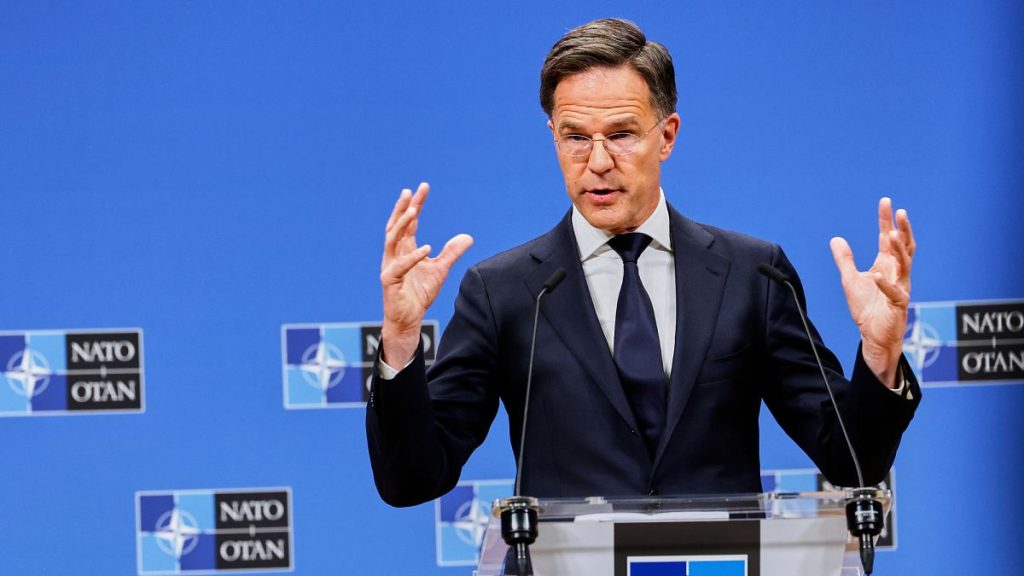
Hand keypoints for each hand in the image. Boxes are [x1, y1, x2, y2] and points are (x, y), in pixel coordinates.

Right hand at [380, 183, 472, 366]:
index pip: (409, 222)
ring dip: (402, 226)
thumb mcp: (440, 270)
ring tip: (413, 211)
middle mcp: (394, 254)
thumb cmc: (419, 294)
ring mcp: (390, 266)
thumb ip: (451, 253)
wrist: (408, 319)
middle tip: (411, 191)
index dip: (415, 204)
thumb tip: (467, 237)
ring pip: (392, 240)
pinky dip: (413, 257)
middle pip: (396, 225)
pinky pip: (401, 266)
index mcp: (404, 249)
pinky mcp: (390, 280)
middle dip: (403, 208)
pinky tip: (426, 248)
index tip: (423, 187)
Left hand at [830, 197, 915, 387]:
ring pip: (905, 265)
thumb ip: (845, 260)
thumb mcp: (850, 279)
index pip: (887, 238)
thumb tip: (836, 239)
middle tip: (900, 212)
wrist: (873, 335)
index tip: (886, 202)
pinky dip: (885, 284)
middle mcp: (896, 273)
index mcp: (886, 265)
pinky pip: (895, 292)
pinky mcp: (899, 305)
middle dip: (902, 229)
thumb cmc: (867, 307)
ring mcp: (900, 287)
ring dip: (898, 250)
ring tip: (890, 235)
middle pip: (904, 246)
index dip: (886, 220)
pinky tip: (875, 275)